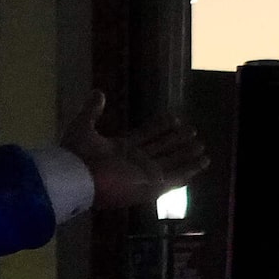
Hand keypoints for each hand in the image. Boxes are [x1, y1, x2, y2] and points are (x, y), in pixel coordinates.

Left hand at [59, 90, 208, 210]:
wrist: (75, 178)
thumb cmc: (77, 154)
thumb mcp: (83, 126)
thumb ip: (92, 110)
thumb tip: (98, 92)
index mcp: (120, 148)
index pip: (146, 135)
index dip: (160, 127)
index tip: (175, 118)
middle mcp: (134, 161)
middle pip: (161, 148)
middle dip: (177, 141)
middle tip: (194, 132)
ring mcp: (144, 174)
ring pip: (171, 162)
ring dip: (186, 155)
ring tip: (202, 148)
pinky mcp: (151, 186)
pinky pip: (174, 178)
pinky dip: (188, 171)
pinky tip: (201, 164)